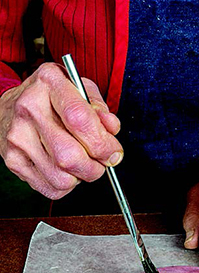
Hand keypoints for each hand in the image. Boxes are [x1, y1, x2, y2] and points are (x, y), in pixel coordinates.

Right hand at [0, 63, 122, 198]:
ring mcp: (18, 137)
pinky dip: (67, 185)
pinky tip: (64, 169)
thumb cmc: (50, 98)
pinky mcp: (14, 161)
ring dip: (81, 177)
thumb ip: (100, 108)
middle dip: (95, 167)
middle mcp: (29, 109)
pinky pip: (52, 189)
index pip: (80, 120)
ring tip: (80, 162)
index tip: (114, 152)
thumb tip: (111, 129)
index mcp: (49, 84)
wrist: (10, 106)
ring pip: (62, 178)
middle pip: (70, 156)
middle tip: (101, 161)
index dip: (104, 144)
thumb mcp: (79, 89)